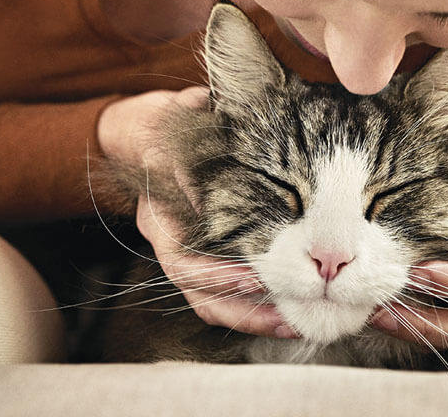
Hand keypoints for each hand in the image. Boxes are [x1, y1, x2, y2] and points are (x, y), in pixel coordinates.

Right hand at [97, 87, 296, 337]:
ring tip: (296, 322)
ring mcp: (188, 254)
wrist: (151, 130)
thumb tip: (203, 192)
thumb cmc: (168, 125)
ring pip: (214, 304)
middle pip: (201, 296)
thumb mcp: (176, 129)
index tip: (255, 280)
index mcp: (160, 219)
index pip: (184, 262)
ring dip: (255, 318)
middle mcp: (172, 245)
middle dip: (245, 312)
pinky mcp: (208, 258)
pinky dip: (256, 306)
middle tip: (289, 317)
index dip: (218, 276)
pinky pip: (226, 296)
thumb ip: (189, 158)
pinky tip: (289, 308)